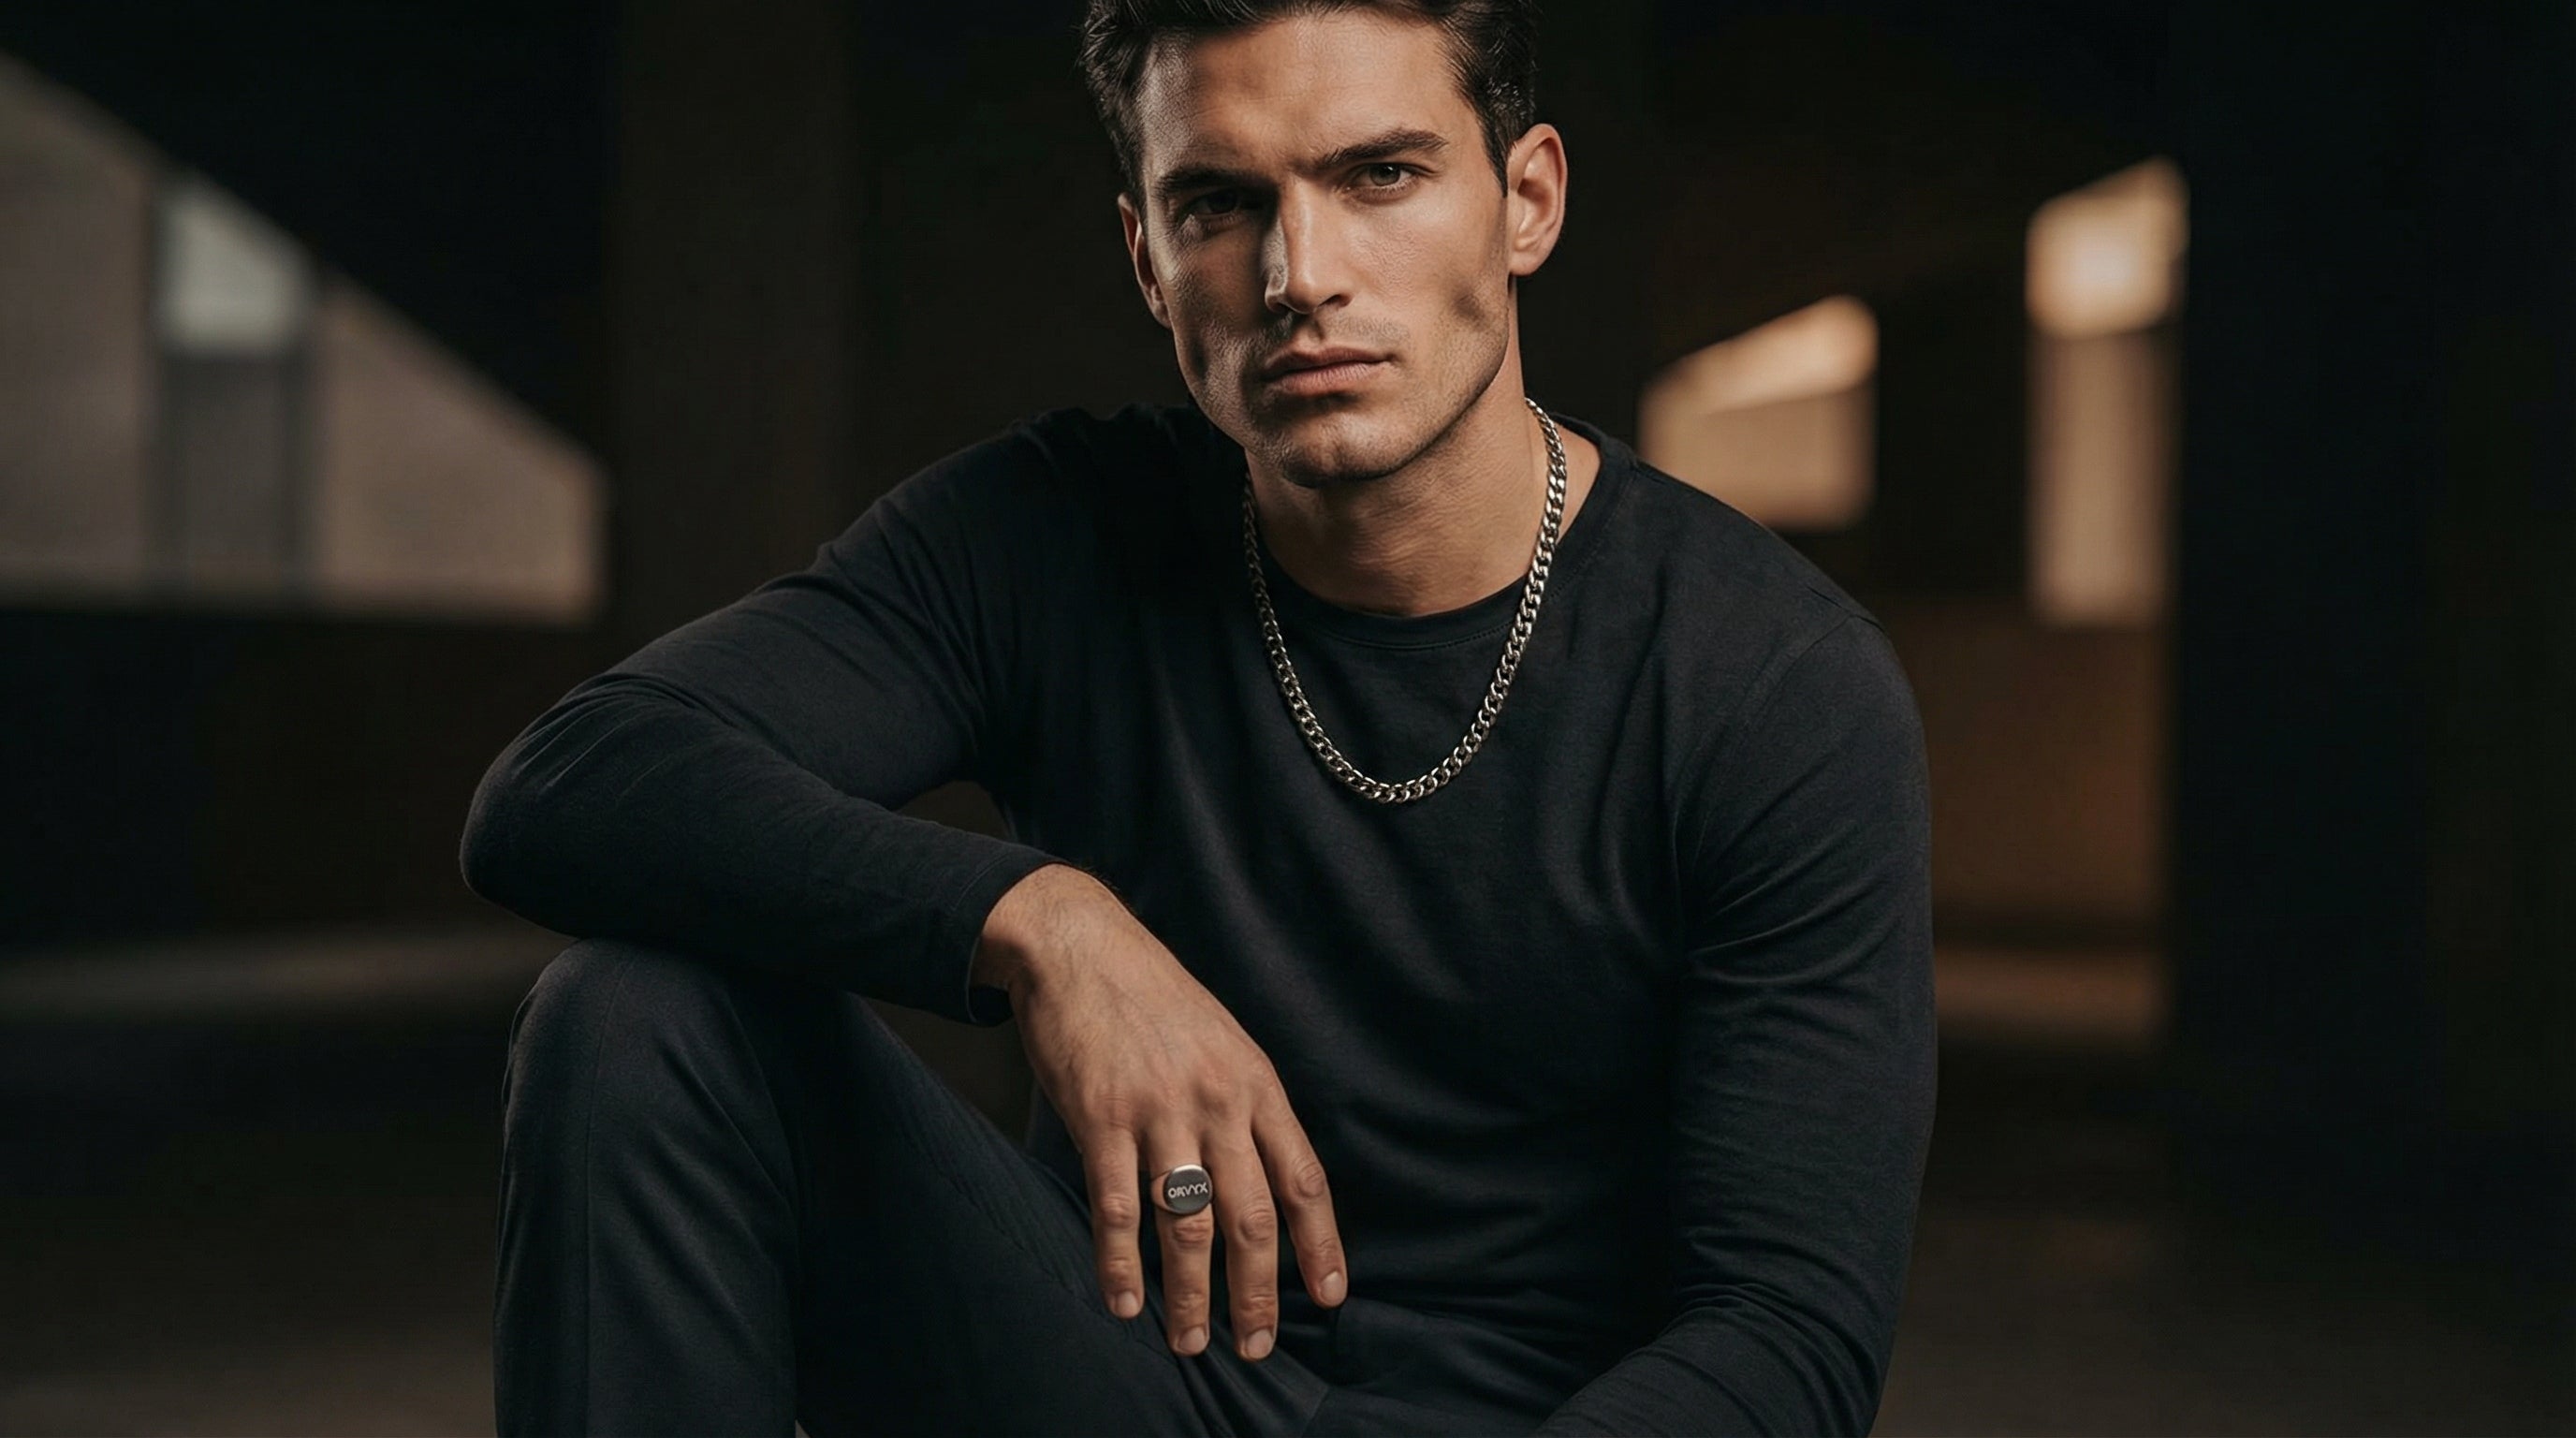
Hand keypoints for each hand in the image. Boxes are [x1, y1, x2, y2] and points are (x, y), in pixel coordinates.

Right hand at [973, 864, 1348, 1359]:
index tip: (1331, 1295)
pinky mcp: (1101, 1116)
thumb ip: (1245, 1108)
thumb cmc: (1154, 1000)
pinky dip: (1121, 1264)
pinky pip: (1116, 1207)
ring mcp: (1159, 1110)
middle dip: (1257, 1292)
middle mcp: (1217, 1102)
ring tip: (1188, 1342)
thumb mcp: (1225, 1041)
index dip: (1321, 1244)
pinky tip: (1125, 1303)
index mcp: (1256, 1084)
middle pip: (1251, 1217)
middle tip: (1254, 1344)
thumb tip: (1267, 1183)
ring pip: (1186, 1223)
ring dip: (1189, 1295)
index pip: (1303, 1179)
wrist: (1081, 946)